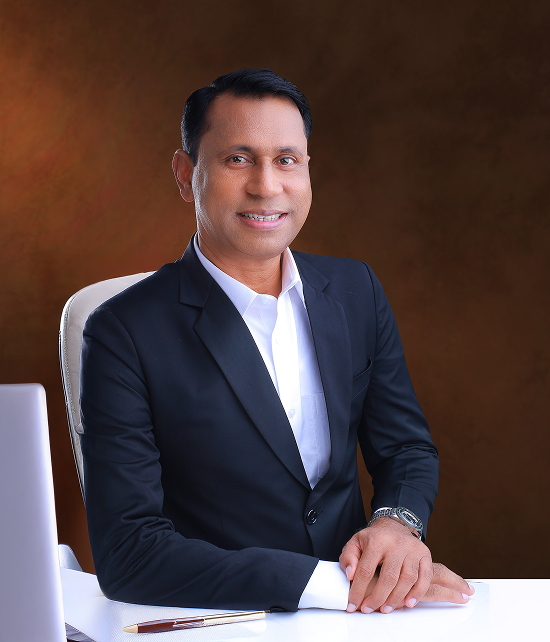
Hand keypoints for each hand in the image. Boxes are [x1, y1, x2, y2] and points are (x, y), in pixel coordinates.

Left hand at [340, 518, 473, 612]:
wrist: (393, 526)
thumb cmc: (373, 539)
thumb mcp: (355, 543)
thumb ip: (348, 557)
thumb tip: (350, 575)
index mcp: (377, 540)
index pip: (366, 570)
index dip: (358, 590)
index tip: (352, 605)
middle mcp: (397, 543)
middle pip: (389, 578)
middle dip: (377, 598)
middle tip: (369, 609)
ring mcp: (413, 548)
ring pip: (408, 579)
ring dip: (396, 599)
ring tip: (386, 609)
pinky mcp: (425, 554)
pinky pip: (425, 577)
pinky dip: (418, 593)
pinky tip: (408, 603)